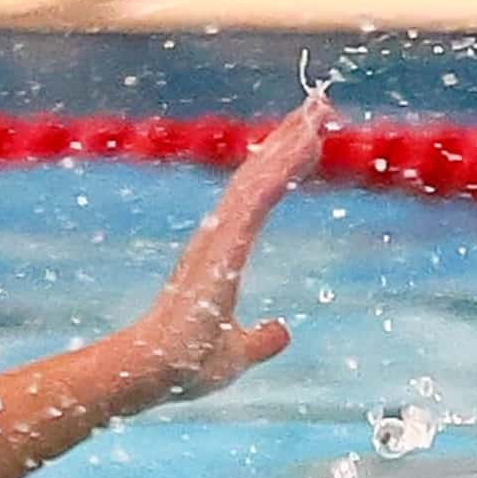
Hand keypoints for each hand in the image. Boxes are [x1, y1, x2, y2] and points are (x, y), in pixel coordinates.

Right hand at [128, 91, 327, 397]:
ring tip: (320, 110)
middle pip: (259, 175)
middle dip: (289, 139)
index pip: (259, 199)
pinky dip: (281, 166)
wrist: (156, 373)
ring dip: (290, 141)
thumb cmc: (186, 366)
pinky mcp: (221, 243)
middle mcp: (217, 236)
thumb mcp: (238, 354)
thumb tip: (282, 333)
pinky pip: (258, 195)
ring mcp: (217, 236)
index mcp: (220, 254)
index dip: (283, 166)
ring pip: (260, 175)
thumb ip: (261, 341)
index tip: (309, 139)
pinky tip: (304, 141)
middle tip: (319, 105)